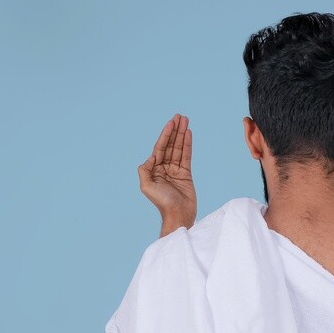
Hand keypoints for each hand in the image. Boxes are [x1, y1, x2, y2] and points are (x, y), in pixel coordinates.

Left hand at [138, 113, 196, 228]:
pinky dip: (188, 145)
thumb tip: (151, 157)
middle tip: (180, 117)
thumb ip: (144, 170)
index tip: (171, 122)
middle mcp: (163, 168)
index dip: (165, 134)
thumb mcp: (146, 187)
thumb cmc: (162, 203)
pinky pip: (186, 156)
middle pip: (170, 145)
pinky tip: (189, 134)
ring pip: (179, 148)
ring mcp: (175, 170)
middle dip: (174, 131)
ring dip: (182, 134)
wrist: (178, 215)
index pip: (160, 147)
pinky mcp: (185, 174)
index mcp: (153, 169)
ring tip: (186, 121)